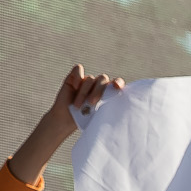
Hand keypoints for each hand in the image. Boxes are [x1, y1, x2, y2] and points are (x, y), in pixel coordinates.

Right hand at [12, 65, 124, 179]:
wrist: (66, 119)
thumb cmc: (85, 120)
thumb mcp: (99, 117)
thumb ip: (109, 111)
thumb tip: (124, 117)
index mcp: (108, 93)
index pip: (117, 83)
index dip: (118, 83)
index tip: (117, 88)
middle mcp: (98, 85)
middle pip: (103, 80)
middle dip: (98, 91)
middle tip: (92, 103)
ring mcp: (87, 80)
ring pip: (90, 79)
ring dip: (84, 92)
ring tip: (78, 106)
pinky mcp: (74, 77)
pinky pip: (78, 69)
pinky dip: (77, 77)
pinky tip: (74, 86)